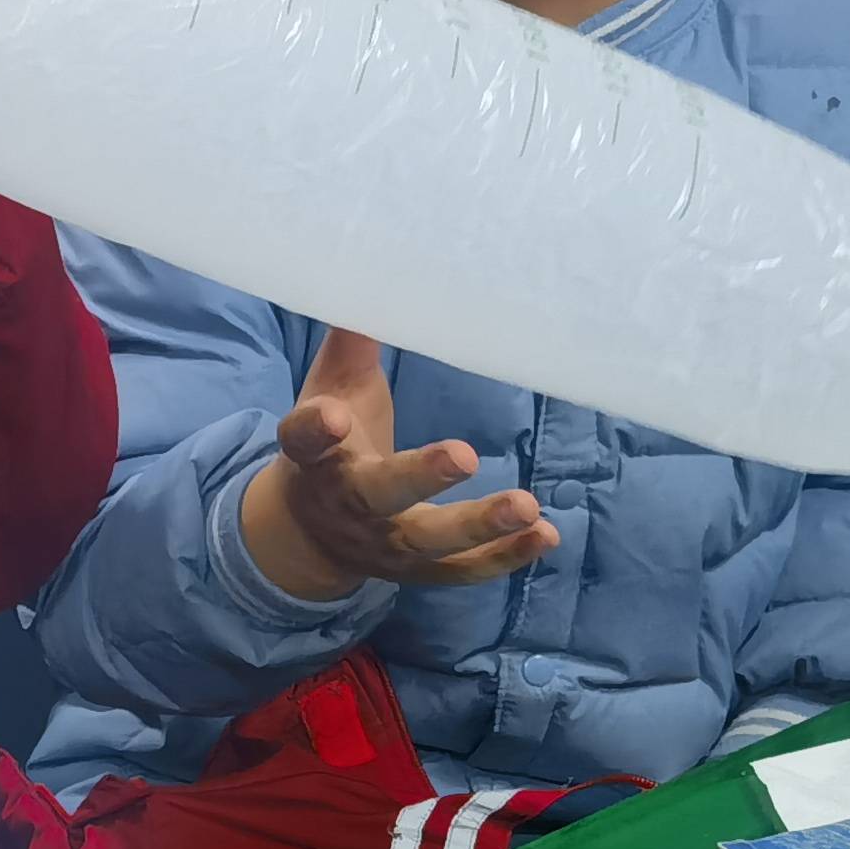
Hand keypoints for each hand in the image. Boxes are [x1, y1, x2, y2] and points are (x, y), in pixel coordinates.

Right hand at [236, 330, 555, 601]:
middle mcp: (347, 504)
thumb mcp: (328, 393)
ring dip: (479, 526)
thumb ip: (351, 346)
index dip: (315, 431)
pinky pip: (463, 570)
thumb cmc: (330, 446)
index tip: (330, 416)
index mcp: (316, 457)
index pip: (304, 442)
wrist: (309, 534)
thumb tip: (375, 278)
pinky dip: (504, 556)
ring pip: (430, 540)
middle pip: (379, 495)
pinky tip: (546, 536)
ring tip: (527, 505)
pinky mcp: (418, 570)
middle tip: (463, 456)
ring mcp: (384, 543)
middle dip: (420, 477)